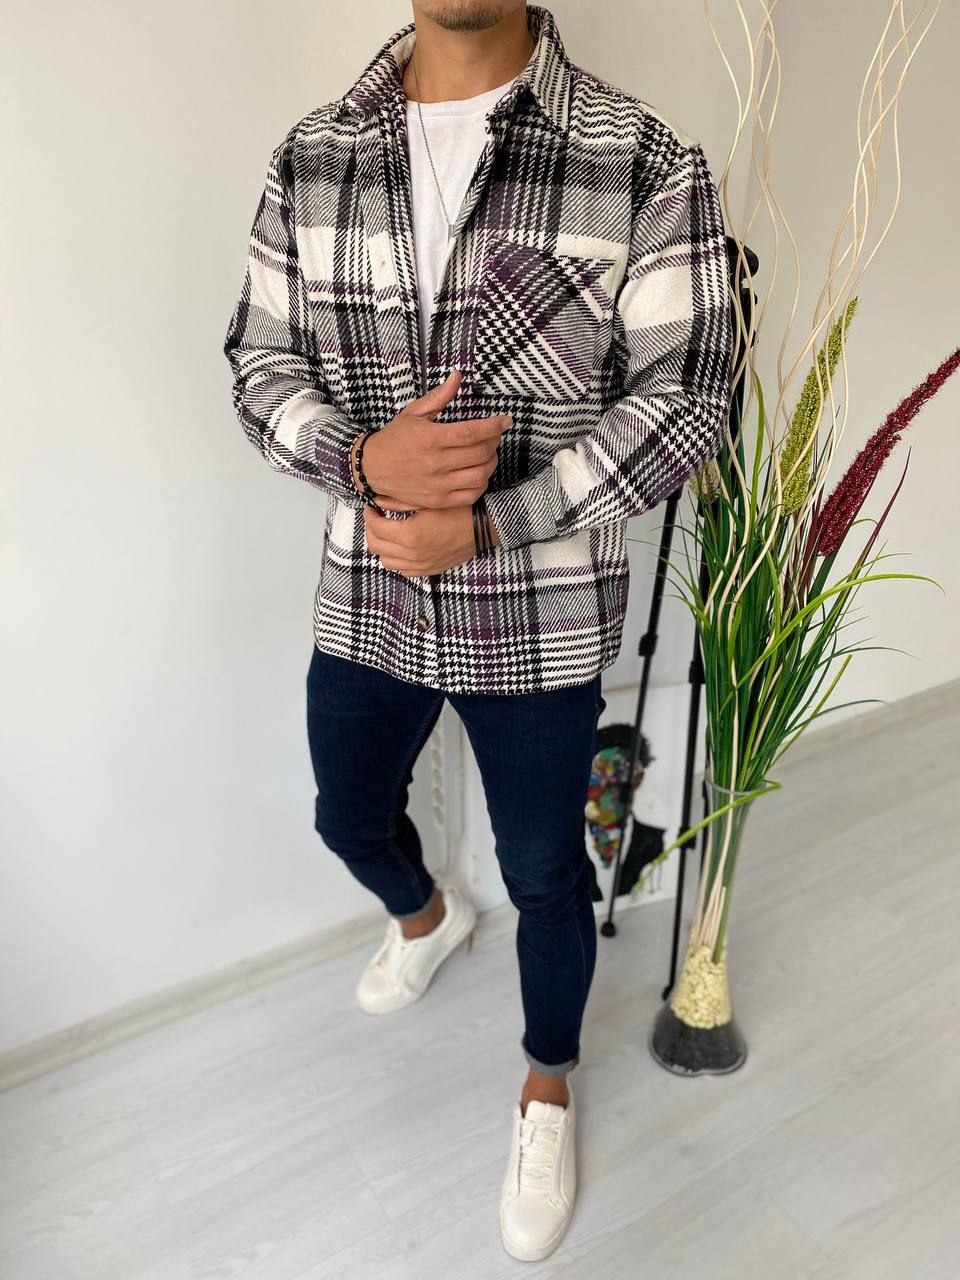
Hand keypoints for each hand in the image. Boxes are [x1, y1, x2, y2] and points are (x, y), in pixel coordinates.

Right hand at [357, 370, 510, 508]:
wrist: (372, 468)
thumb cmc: (394, 438)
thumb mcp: (413, 413)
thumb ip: (439, 396)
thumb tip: (458, 376)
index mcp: (431, 438)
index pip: (472, 432)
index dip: (494, 426)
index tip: (506, 420)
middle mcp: (436, 463)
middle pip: (481, 453)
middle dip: (495, 441)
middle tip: (495, 434)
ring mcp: (438, 484)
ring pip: (480, 475)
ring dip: (491, 462)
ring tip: (489, 453)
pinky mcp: (438, 500)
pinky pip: (471, 495)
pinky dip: (482, 483)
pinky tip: (480, 473)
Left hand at [364, 503, 497, 576]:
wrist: (482, 527)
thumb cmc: (458, 510)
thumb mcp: (428, 501)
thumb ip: (399, 502)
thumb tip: (377, 501)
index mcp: (410, 535)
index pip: (376, 528)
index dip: (369, 515)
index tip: (372, 506)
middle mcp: (413, 555)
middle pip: (376, 546)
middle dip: (372, 530)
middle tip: (377, 517)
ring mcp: (420, 566)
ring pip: (386, 561)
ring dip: (382, 546)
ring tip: (388, 532)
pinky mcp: (429, 571)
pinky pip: (402, 570)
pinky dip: (396, 559)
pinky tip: (401, 546)